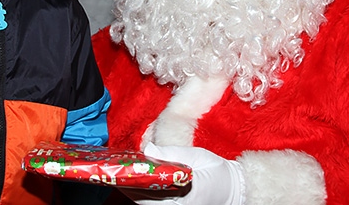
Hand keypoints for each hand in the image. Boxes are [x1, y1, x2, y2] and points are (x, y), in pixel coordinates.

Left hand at [121, 143, 244, 204]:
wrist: (234, 189)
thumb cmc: (218, 173)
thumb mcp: (198, 157)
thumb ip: (173, 154)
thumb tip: (149, 150)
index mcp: (184, 198)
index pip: (150, 193)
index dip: (131, 183)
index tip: (119, 172)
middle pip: (144, 200)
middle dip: (128, 186)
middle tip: (113, 170)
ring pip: (146, 203)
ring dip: (133, 189)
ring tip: (120, 174)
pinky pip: (153, 203)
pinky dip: (142, 193)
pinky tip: (135, 181)